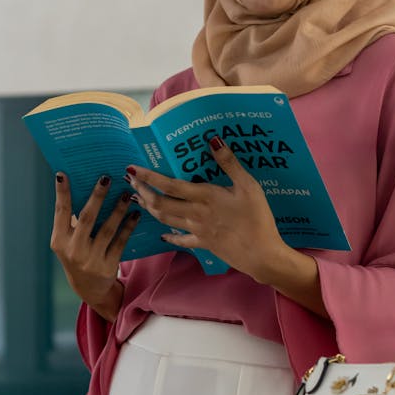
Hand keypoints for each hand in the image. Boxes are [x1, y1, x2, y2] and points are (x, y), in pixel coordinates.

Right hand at [50, 173, 138, 321]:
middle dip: (97, 197)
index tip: (63, 174)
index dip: (61, 193)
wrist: (89, 288)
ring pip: (107, 229)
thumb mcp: (69, 241)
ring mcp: (90, 259)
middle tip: (106, 178)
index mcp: (59, 241)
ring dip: (117, 209)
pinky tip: (135, 214)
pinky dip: (128, 226)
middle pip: (87, 218)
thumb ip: (73, 221)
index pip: (60, 212)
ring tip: (125, 194)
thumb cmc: (78, 255)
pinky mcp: (107, 266)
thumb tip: (86, 187)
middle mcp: (73, 250)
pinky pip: (120, 241)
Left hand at [127, 137, 287, 282]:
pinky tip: (163, 235)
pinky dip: (170, 236)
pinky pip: (181, 240)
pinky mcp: (204, 244)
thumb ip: (229, 163)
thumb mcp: (249, 186)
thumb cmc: (257, 218)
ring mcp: (198, 231)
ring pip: (166, 219)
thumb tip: (213, 140)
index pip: (170, 185)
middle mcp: (196, 214)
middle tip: (132, 183)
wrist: (262, 255)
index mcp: (205, 197)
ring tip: (140, 200)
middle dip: (143, 192)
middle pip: (160, 204)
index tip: (132, 169)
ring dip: (150, 209)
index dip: (149, 177)